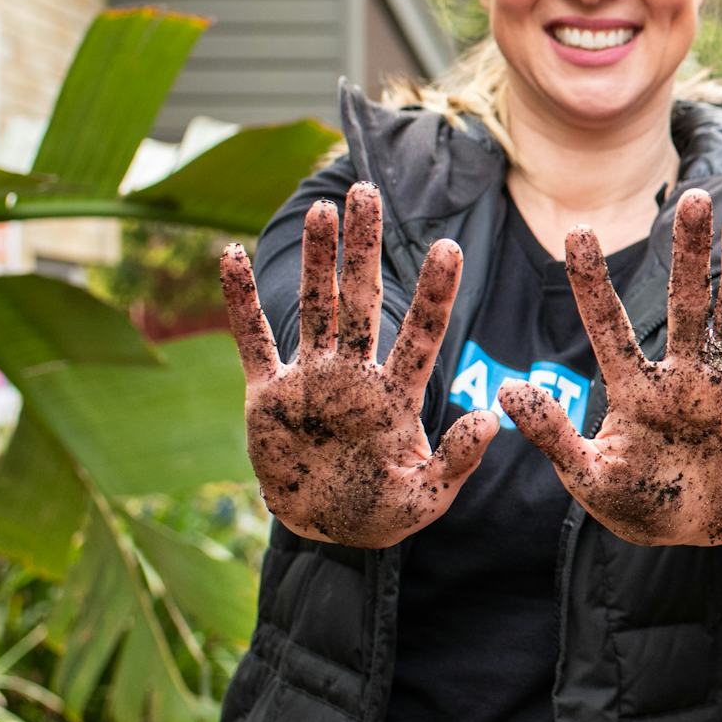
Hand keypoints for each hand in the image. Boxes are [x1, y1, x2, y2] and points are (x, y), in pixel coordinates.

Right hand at [225, 182, 497, 546]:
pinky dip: (240, 302)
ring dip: (317, 260)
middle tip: (370, 191)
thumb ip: (456, 462)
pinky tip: (231, 256)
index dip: (432, 295)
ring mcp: (309, 380)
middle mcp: (353, 375)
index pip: (419, 335)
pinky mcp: (268, 396)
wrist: (327, 530)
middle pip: (361, 300)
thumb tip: (490, 420)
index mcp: (395, 397)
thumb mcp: (425, 496)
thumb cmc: (383, 513)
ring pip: (313, 307)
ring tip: (325, 208)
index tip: (449, 248)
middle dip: (364, 248)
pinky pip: (252, 340)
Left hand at [499, 191, 721, 546]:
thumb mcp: (586, 475)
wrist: (693, 534)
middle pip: (685, 306)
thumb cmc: (636, 501)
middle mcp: (681, 378)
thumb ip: (553, 435)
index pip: (609, 327)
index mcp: (634, 389)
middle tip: (694, 198)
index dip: (594, 283)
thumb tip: (507, 391)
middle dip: (689, 255)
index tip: (579, 232)